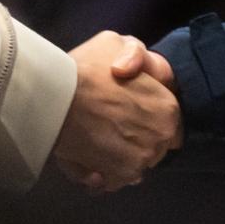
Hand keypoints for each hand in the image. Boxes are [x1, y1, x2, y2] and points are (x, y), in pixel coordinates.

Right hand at [54, 31, 180, 191]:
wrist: (54, 98)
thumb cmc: (87, 68)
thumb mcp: (115, 42)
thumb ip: (135, 55)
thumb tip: (129, 73)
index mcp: (169, 108)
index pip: (170, 123)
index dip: (150, 119)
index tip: (130, 115)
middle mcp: (161, 138)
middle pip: (154, 147)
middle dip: (138, 141)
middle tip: (111, 129)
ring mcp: (141, 160)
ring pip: (135, 166)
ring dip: (119, 160)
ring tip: (97, 145)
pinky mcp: (118, 177)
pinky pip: (115, 181)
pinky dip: (104, 176)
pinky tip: (90, 162)